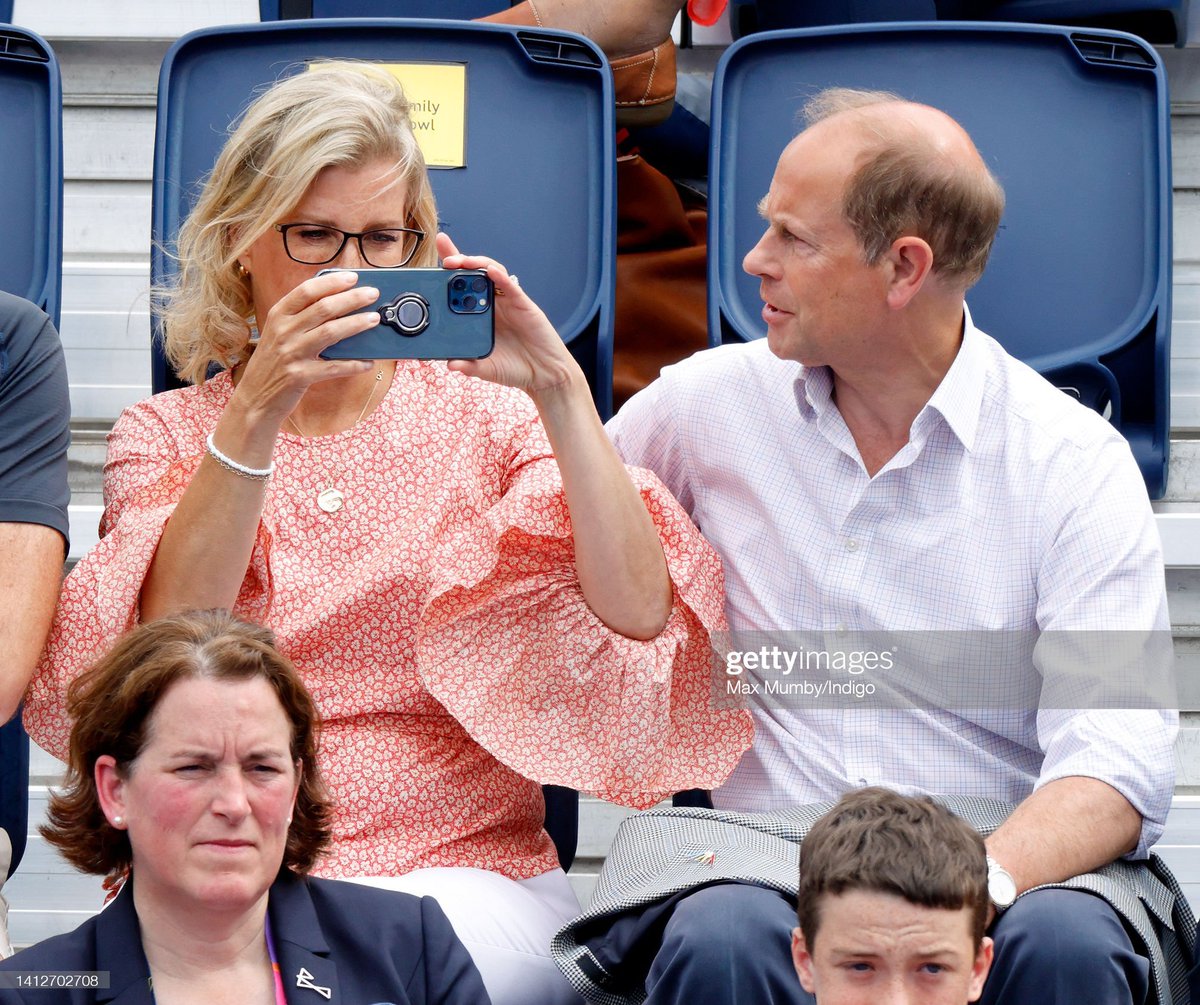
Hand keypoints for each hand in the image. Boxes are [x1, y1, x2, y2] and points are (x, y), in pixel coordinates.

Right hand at [232, 270, 380, 429]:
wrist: (255, 399)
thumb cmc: (273, 363)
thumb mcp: (279, 335)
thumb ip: (301, 319)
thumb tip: (339, 305)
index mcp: (278, 316)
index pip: (306, 291)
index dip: (331, 282)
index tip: (352, 277)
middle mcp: (283, 331)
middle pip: (323, 308)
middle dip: (351, 298)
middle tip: (373, 293)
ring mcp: (291, 353)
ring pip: (330, 332)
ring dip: (356, 324)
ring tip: (375, 319)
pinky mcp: (300, 376)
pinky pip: (334, 367)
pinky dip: (354, 364)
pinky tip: (369, 363)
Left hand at [436, 233, 581, 396]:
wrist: (544, 374)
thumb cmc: (514, 368)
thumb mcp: (486, 369)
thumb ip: (469, 366)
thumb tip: (450, 364)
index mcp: (478, 315)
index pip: (459, 287)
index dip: (447, 272)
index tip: (429, 267)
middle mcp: (491, 303)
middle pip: (472, 273)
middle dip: (457, 260)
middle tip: (444, 259)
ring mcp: (506, 301)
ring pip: (490, 273)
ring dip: (476, 264)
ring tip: (462, 262)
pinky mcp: (522, 303)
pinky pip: (510, 286)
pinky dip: (499, 276)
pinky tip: (490, 272)